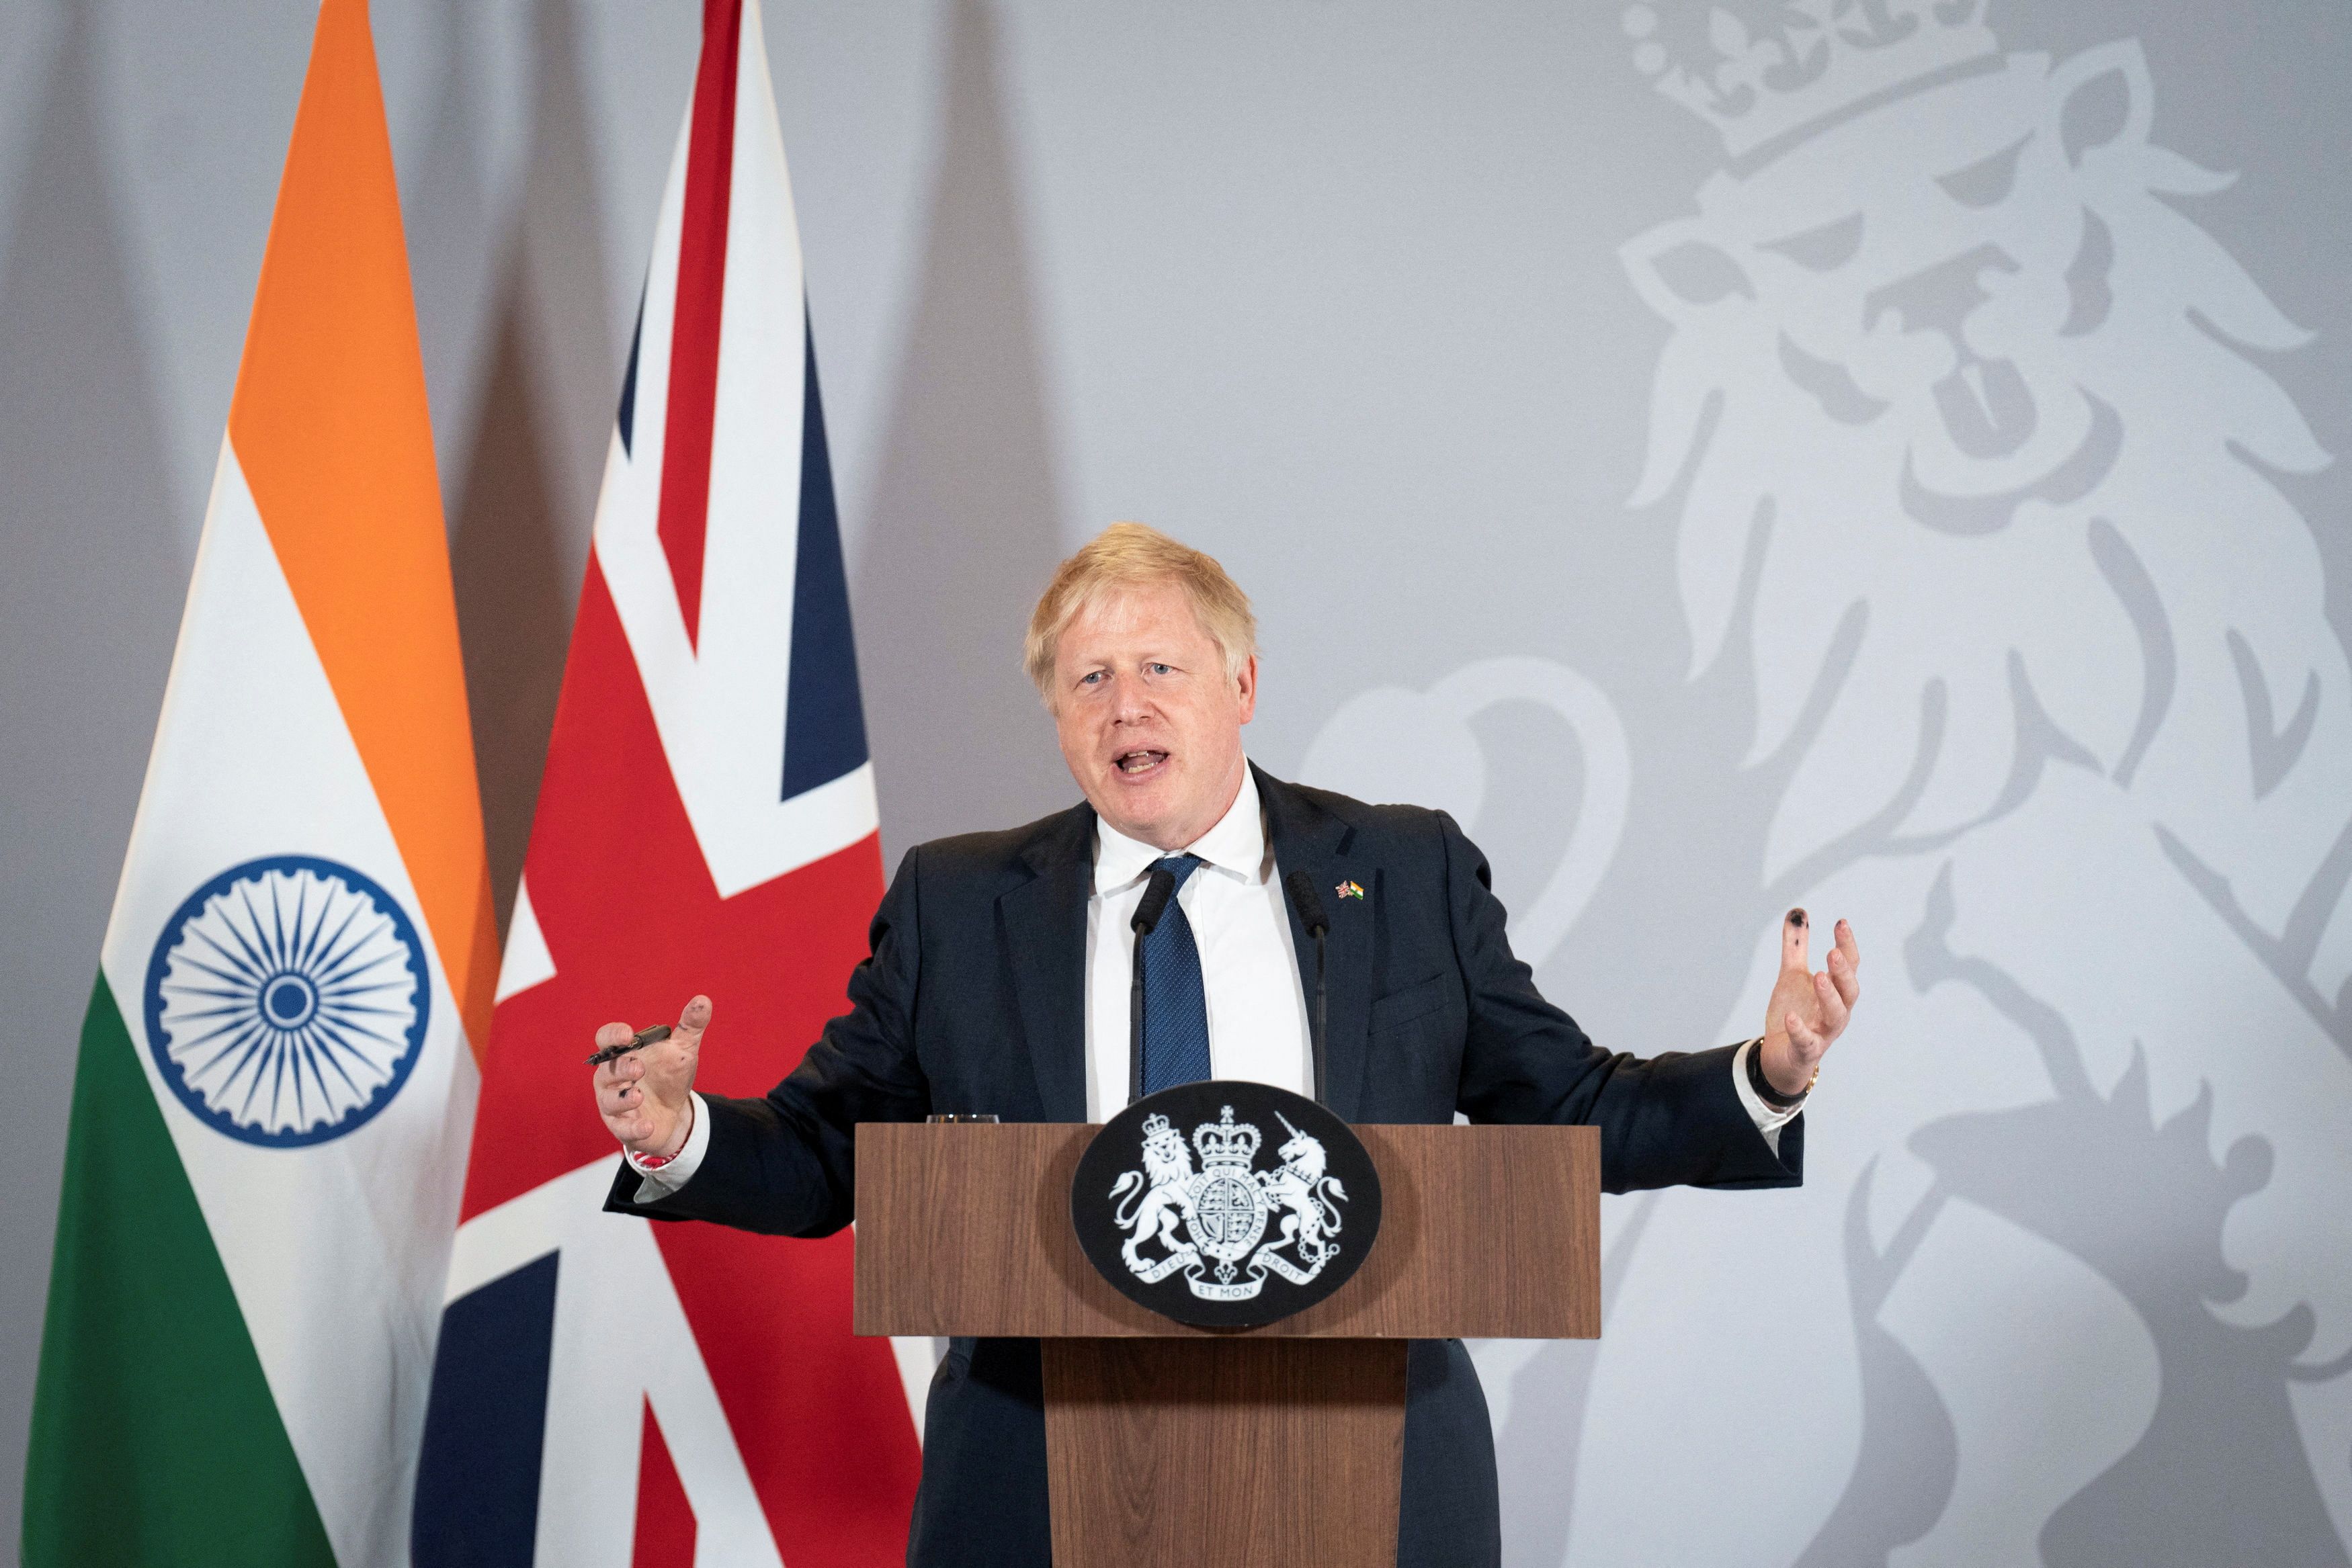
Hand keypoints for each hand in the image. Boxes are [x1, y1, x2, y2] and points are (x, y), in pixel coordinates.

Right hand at [593, 995, 708, 1157]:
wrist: (674, 1113)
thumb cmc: (669, 1075)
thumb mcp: (682, 1050)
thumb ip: (690, 1026)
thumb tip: (703, 1000)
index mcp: (622, 1054)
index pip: (606, 1039)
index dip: (612, 1035)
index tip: (627, 1034)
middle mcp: (611, 1078)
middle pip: (606, 1071)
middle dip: (621, 1068)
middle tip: (640, 1068)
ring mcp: (614, 1104)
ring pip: (609, 1101)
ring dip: (623, 1098)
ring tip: (639, 1096)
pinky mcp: (622, 1127)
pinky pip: (623, 1129)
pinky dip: (634, 1128)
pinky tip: (647, 1125)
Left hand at [1757, 911, 1859, 1097]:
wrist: (1781, 1054)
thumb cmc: (1795, 1011)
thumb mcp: (1792, 975)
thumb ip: (1796, 945)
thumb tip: (1798, 911)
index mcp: (1836, 991)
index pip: (1849, 965)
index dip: (1847, 945)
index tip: (1841, 923)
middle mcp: (1837, 1012)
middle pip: (1849, 991)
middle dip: (1844, 971)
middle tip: (1833, 952)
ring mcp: (1824, 1032)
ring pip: (1836, 1016)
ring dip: (1829, 996)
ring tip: (1819, 976)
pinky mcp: (1807, 1050)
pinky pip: (1807, 1041)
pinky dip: (1800, 1029)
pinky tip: (1791, 1017)